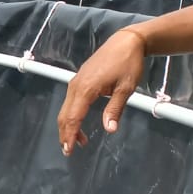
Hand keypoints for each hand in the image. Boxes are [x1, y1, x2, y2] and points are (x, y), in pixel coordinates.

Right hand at [57, 28, 148, 155]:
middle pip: (64, 115)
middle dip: (65, 134)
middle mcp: (76, 86)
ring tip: (77, 140)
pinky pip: (69, 102)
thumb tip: (109, 129)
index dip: (70, 135)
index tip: (69, 150)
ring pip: (65, 109)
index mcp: (86, 89)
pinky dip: (70, 115)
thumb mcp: (126, 89)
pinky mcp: (78, 80)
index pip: (73, 117)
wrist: (125, 42)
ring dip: (68, 126)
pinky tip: (78, 122)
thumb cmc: (128, 64)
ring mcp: (75, 82)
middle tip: (69, 150)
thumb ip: (115, 109)